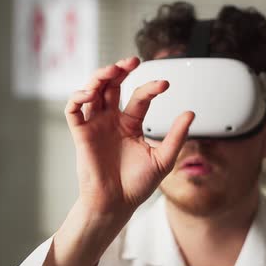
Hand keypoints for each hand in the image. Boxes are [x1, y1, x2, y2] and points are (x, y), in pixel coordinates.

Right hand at [65, 56, 194, 214]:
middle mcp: (111, 120)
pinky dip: (78, 97)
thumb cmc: (137, 185)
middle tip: (132, 61)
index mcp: (130, 124)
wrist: (117, 204)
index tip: (165, 84)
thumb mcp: (163, 159)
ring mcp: (95, 125)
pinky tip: (91, 92)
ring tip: (113, 70)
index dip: (151, 88)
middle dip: (120, 69)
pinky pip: (74, 110)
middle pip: (112, 85)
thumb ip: (176, 136)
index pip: (139, 96)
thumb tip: (191, 112)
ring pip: (92, 91)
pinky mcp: (81, 134)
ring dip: (99, 77)